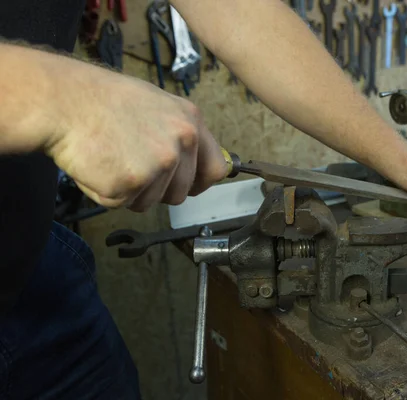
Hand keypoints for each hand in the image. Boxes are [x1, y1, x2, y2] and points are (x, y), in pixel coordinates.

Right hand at [45, 66, 226, 211]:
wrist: (63, 100)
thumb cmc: (103, 100)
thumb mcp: (157, 105)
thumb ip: (181, 134)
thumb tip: (197, 162)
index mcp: (191, 123)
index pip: (217, 169)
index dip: (200, 182)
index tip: (188, 186)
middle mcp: (181, 144)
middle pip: (181, 193)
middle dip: (157, 189)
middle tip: (130, 164)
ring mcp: (158, 166)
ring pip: (151, 202)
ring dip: (131, 191)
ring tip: (112, 158)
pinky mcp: (130, 184)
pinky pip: (122, 203)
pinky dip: (106, 191)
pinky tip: (99, 164)